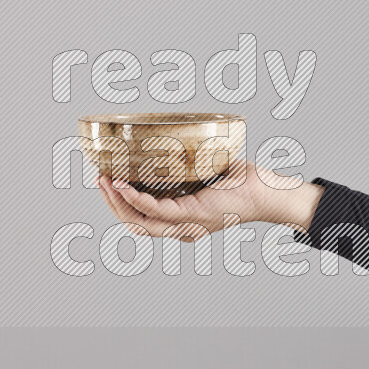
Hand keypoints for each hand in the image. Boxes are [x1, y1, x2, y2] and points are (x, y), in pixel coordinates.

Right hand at [99, 160, 323, 237]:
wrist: (268, 191)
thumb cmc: (243, 183)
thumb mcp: (206, 173)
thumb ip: (187, 165)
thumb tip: (170, 140)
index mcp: (183, 222)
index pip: (143, 220)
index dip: (120, 205)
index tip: (108, 183)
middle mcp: (182, 229)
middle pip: (134, 224)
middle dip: (111, 204)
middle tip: (100, 180)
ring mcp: (186, 226)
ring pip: (138, 221)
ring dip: (116, 201)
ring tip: (104, 180)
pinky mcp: (192, 217)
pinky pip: (154, 211)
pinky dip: (134, 199)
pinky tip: (122, 185)